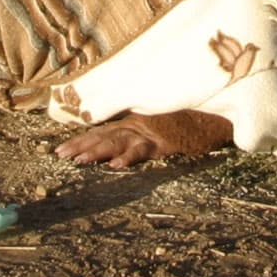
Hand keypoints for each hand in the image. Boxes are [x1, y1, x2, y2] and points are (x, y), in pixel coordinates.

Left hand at [54, 110, 232, 168]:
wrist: (217, 110)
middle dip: (81, 146)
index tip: (60, 150)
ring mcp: (151, 132)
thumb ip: (142, 124)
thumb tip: (122, 140)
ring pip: (118, 141)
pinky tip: (115, 165)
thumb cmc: (191, 114)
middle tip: (59, 157)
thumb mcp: (161, 117)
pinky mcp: (166, 142)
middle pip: (104, 135)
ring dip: (97, 151)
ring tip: (79, 162)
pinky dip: (129, 157)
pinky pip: (144, 150)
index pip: (102, 129)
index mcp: (135, 119)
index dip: (81, 139)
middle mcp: (139, 123)